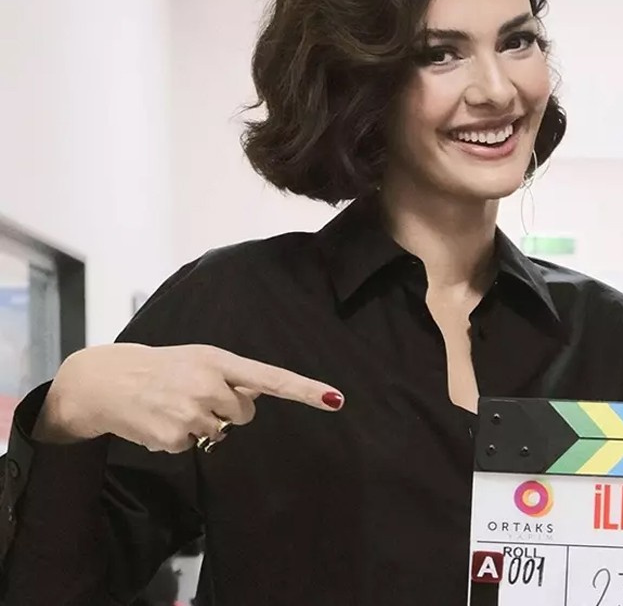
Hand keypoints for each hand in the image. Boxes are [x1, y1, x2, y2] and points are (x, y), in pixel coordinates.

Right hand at [34, 343, 343, 451]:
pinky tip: (160, 420)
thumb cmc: (161, 368)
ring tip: (173, 406)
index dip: (305, 390)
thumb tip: (265, 389)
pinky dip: (178, 438)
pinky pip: (193, 446)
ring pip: (219, 432)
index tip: (335, 399)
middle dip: (226, 410)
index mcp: (219, 361)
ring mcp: (192, 413)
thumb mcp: (199, 359)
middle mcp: (209, 385)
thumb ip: (233, 374)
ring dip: (201, 424)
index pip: (272, 378)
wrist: (106, 381)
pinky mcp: (175, 438)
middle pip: (245, 413)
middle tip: (194, 396)